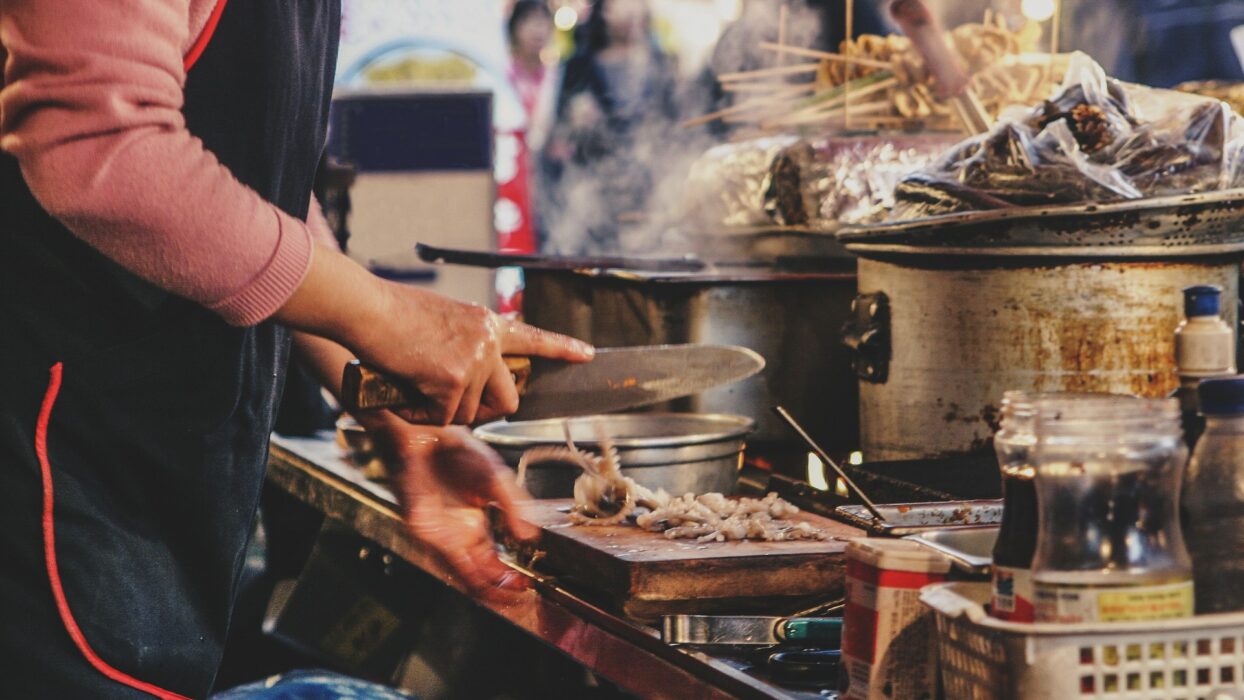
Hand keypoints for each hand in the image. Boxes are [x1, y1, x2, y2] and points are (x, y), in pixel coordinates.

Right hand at [275, 245, 593, 425]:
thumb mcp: (443, 320)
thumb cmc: (391, 313)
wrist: (367, 308)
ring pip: (469, 413)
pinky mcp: (453, 379)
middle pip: (507, 399)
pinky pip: (442, 417)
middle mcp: (489, 341)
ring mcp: (474, 360)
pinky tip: (404, 393)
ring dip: (441, 412)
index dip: (562, 349)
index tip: (587, 355)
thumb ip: (465, 343)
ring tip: (413, 387)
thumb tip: (467, 379)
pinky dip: (420, 414)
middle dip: (484, 413)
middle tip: (454, 407)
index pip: (534, 338)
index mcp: (487, 323)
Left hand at [363, 413, 538, 603]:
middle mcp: (457, 536)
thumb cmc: (458, 453)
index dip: (510, 578)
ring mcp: (440, 536)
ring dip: (487, 590)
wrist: (429, 434)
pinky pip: (447, 559)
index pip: (493, 564)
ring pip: (463, 576)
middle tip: (522, 597)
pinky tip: (484, 581)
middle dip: (501, 591)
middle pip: (479, 577)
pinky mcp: (425, 530)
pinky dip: (467, 574)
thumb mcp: (496, 480)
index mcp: (474, 527)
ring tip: (508, 598)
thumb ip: (514, 507)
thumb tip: (530, 536)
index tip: (528, 585)